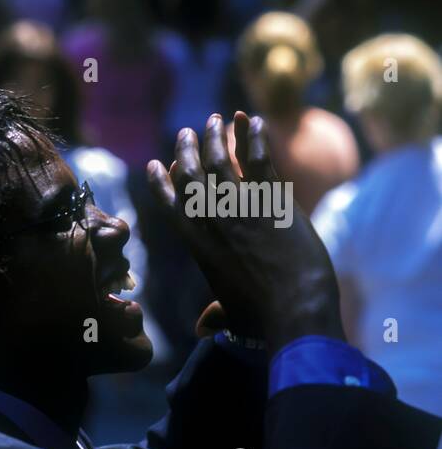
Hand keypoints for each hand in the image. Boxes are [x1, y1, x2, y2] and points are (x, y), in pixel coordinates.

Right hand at [147, 112, 343, 348]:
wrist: (292, 311)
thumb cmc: (261, 320)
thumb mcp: (230, 315)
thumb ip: (215, 315)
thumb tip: (202, 330)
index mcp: (196, 247)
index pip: (170, 205)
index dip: (161, 181)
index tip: (157, 163)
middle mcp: (211, 223)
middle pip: (190, 176)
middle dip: (187, 150)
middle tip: (188, 132)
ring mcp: (240, 210)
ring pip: (219, 161)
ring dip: (215, 136)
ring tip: (216, 119)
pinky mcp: (270, 202)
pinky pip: (257, 159)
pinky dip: (253, 137)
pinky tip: (251, 121)